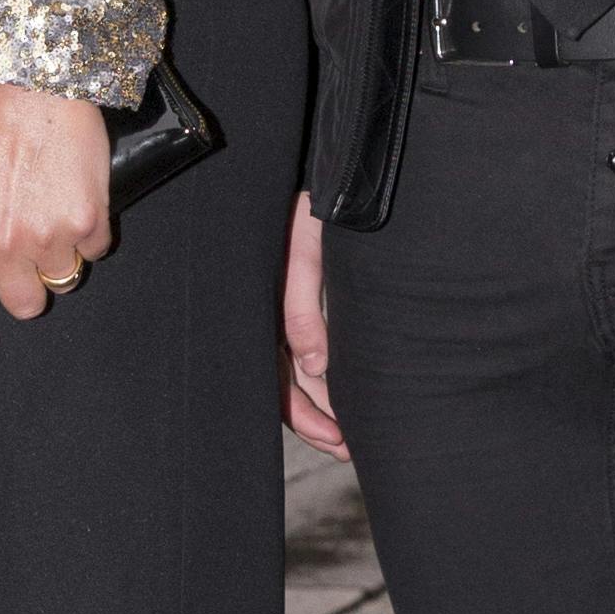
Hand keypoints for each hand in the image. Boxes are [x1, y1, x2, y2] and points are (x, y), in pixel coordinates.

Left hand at [0, 82, 109, 350]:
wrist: (36, 78)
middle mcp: (7, 246)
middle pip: (25, 305)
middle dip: (23, 289)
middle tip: (22, 257)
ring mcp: (51, 236)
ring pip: (62, 279)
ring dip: (56, 261)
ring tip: (48, 223)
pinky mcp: (89, 218)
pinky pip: (94, 249)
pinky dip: (87, 235)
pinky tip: (74, 204)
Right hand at [283, 191, 345, 457]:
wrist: (328, 166)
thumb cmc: (312, 201)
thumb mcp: (305, 249)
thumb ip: (304, 305)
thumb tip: (315, 367)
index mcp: (263, 306)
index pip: (278, 378)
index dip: (306, 415)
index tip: (339, 439)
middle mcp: (270, 312)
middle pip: (286, 384)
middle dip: (316, 421)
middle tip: (351, 447)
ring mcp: (285, 306)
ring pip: (298, 372)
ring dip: (322, 405)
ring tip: (351, 435)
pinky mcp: (302, 295)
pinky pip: (308, 345)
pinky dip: (326, 374)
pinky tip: (345, 392)